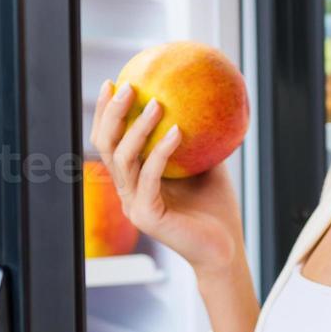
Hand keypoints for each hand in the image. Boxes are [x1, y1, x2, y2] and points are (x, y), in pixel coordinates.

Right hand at [90, 78, 244, 275]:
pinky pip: (149, 177)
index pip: (110, 142)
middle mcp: (127, 191)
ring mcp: (134, 205)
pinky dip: (161, 151)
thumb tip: (202, 97)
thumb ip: (196, 137)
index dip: (106, 113)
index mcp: (134, 180)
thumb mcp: (204, 163)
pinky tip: (176, 131)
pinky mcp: (146, 217)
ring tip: (157, 103)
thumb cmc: (216, 208)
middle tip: (127, 86)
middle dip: (111, 113)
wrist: (225, 249)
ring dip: (138, 127)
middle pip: (106, 146)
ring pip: (123, 159)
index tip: (114, 82)